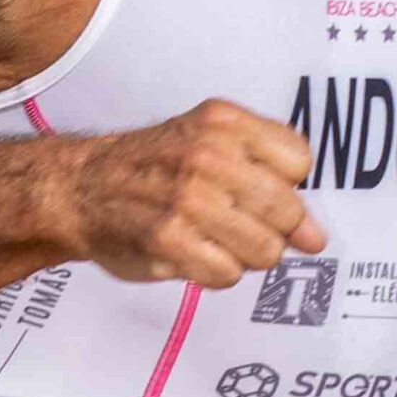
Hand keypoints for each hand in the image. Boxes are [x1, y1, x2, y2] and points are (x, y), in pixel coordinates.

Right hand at [70, 99, 326, 286]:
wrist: (80, 186)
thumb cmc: (154, 168)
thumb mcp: (209, 140)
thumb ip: (268, 175)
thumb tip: (316, 237)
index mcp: (224, 123)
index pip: (299, 161)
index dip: (286, 185)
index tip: (258, 190)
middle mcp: (208, 154)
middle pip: (287, 211)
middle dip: (273, 230)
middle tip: (241, 226)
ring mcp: (187, 197)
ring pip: (264, 249)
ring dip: (245, 255)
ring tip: (215, 240)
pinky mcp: (168, 238)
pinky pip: (228, 274)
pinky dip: (217, 273)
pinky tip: (194, 254)